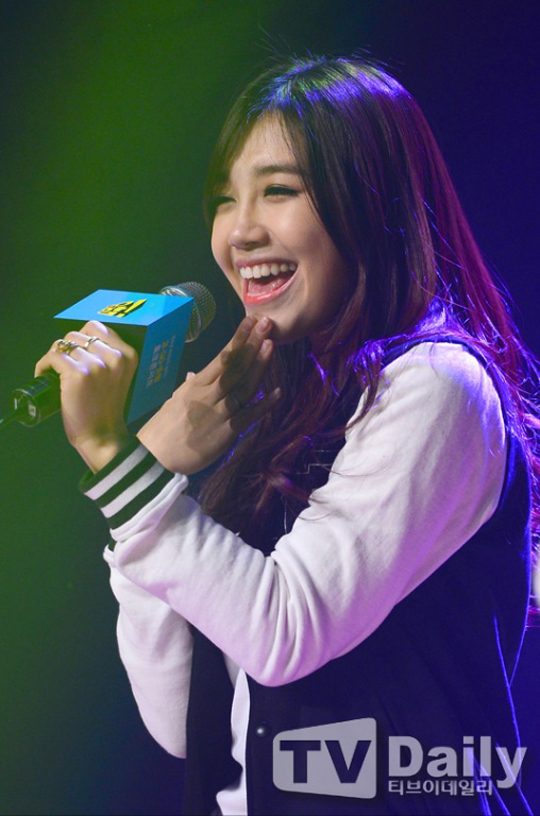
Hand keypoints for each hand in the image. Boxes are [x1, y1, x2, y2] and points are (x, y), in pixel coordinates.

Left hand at [35, 321, 137, 471]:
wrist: (102, 436)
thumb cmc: (106, 408)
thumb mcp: (117, 376)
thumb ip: (108, 356)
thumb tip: (79, 339)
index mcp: (129, 355)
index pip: (97, 327)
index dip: (82, 338)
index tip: (76, 354)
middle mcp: (115, 357)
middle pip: (78, 334)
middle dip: (67, 348)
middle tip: (63, 365)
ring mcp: (97, 365)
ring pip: (63, 343)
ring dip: (54, 356)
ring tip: (54, 372)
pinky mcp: (78, 374)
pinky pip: (53, 356)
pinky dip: (43, 365)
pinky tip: (44, 376)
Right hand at [137, 315, 279, 474]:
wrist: (156, 456)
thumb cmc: (163, 428)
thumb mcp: (175, 400)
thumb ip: (190, 386)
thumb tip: (196, 374)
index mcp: (196, 384)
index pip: (221, 356)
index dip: (238, 338)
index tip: (250, 321)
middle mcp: (209, 394)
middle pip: (235, 365)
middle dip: (253, 343)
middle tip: (267, 324)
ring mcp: (220, 412)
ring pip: (245, 385)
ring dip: (259, 365)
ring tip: (271, 345)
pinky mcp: (228, 432)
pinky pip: (250, 415)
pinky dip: (265, 404)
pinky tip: (278, 392)